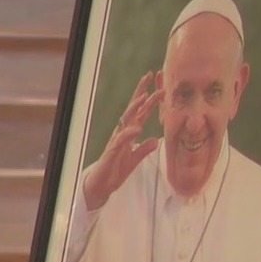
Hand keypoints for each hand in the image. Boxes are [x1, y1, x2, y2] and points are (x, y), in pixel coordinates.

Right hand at [82, 72, 163, 209]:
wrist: (102, 185)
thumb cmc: (116, 170)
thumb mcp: (135, 159)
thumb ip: (144, 149)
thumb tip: (156, 140)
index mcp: (129, 133)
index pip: (141, 112)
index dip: (149, 98)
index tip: (159, 85)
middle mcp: (123, 132)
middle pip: (133, 108)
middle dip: (142, 92)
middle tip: (150, 77)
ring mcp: (117, 140)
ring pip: (126, 119)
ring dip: (135, 107)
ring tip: (145, 96)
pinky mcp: (112, 151)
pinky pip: (121, 139)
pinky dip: (129, 133)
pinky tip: (137, 128)